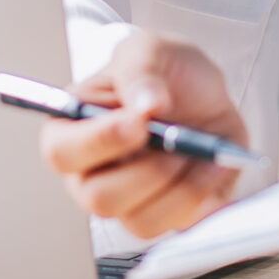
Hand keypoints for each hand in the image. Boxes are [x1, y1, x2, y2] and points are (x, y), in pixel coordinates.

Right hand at [38, 30, 250, 238]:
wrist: (205, 91)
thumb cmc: (163, 71)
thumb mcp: (148, 49)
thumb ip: (141, 71)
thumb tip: (146, 105)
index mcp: (72, 131)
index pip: (62, 153)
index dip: (98, 142)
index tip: (138, 123)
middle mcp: (92, 175)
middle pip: (99, 199)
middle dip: (147, 171)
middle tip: (177, 141)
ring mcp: (129, 203)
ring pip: (142, 222)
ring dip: (181, 188)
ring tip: (203, 152)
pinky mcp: (168, 216)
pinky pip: (181, 228)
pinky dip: (206, 199)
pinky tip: (215, 167)